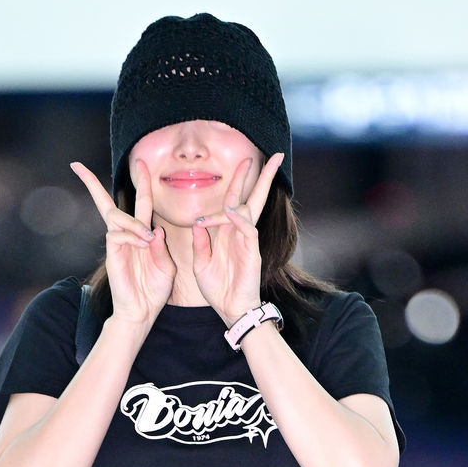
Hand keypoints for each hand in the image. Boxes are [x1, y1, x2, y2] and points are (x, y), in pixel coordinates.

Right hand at [70, 157, 175, 328]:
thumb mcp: (166, 267)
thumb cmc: (154, 290)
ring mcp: (116, 243)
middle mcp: (126, 234)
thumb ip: (161, 248)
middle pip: (107, 202)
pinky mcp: (111, 252)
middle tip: (78, 166)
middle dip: (91, 184)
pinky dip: (131, 235)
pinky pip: (117, 233)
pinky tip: (142, 244)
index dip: (142, 182)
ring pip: (116, 216)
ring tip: (146, 239)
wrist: (142, 312)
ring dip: (133, 223)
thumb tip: (153, 230)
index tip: (140, 161)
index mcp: (141, 233)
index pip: (140, 202)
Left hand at [190, 152, 283, 326]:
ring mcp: (247, 241)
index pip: (233, 202)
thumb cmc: (218, 289)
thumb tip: (198, 223)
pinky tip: (231, 209)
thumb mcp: (201, 264)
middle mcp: (239, 233)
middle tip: (269, 155)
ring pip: (250, 208)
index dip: (235, 185)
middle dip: (259, 176)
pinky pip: (247, 229)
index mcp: (228, 233)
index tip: (235, 170)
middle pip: (250, 198)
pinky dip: (239, 218)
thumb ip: (200, 243)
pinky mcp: (251, 251)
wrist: (231, 310)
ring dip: (252, 186)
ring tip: (254, 164)